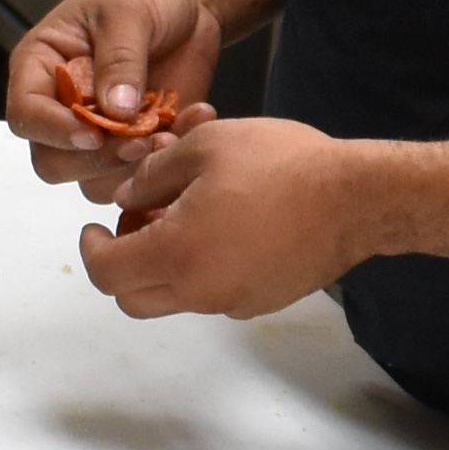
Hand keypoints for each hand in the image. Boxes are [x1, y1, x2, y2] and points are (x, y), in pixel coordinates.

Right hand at [12, 0, 221, 198]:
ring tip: (170, 134)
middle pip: (55, 162)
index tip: (92, 134)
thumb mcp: (128, 12)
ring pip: (96, 180)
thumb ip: (119, 59)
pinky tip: (193, 119)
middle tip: (139, 141)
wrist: (188, 3)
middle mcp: (62, 108)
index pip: (26, 116)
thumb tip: (115, 111)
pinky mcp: (137, 144)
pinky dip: (170, 158)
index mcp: (41, 69)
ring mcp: (99, 132)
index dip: (53, 131)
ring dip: (133, 168)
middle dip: (96, 160)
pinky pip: (142, 173)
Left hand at [77, 112, 371, 320]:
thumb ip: (152, 174)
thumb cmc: (282, 164)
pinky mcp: (262, 302)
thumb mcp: (205, 146)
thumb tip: (126, 195)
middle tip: (138, 222)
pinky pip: (213, 294)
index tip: (97, 224)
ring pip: (173, 297)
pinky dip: (202, 269)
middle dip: (122, 263)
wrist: (357, 198)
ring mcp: (234, 302)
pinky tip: (227, 226)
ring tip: (189, 213)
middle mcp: (201, 291)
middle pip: (132, 298)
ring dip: (164, 264)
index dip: (91, 247)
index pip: (106, 272)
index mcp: (177, 254)